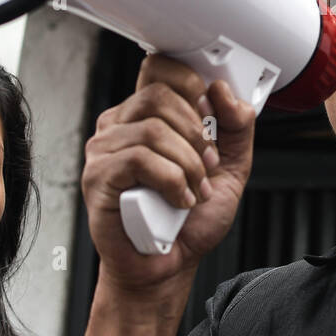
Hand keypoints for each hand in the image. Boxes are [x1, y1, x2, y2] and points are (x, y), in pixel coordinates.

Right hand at [81, 54, 255, 289]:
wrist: (168, 266)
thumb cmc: (188, 220)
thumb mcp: (230, 167)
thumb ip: (236, 127)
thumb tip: (224, 93)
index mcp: (147, 115)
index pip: (159, 69)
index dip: (189, 84)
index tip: (210, 113)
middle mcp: (120, 126)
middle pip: (159, 96)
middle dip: (196, 132)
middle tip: (207, 164)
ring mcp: (104, 150)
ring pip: (153, 130)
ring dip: (188, 164)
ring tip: (195, 190)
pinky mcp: (98, 177)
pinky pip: (139, 160)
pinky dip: (172, 180)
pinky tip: (179, 200)